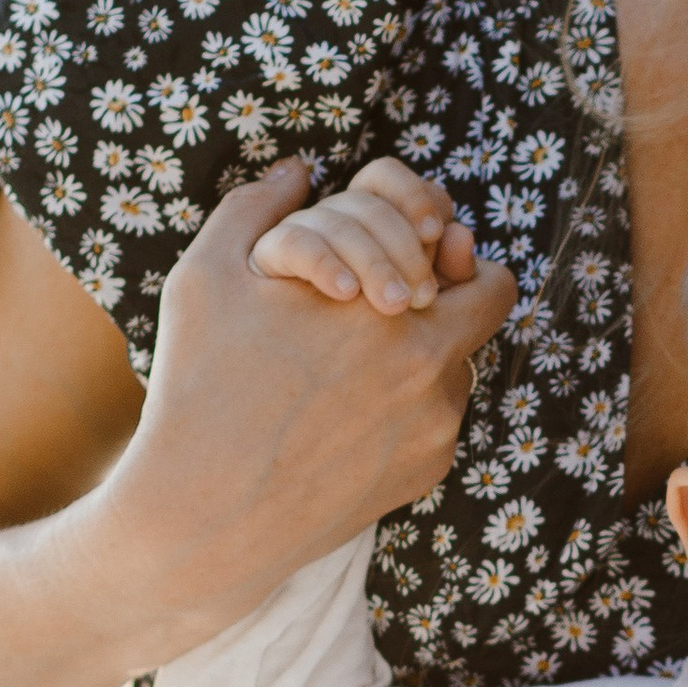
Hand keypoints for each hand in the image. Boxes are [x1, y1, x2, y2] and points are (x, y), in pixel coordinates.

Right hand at [103, 161, 515, 647]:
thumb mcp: (209, 277)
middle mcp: (429, 365)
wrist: (205, 517)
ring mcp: (436, 425)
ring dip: (425, 349)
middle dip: (451, 286)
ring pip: (461, 362)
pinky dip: (408, 406)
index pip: (464, 248)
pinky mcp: (427, 470)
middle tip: (400, 292)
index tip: (413, 244)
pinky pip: (441, 417)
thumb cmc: (199, 388)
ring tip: (354, 360)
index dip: (439, 238)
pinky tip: (345, 414)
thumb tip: (299, 169)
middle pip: (487, 300)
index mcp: (387, 304)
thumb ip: (257, 207)